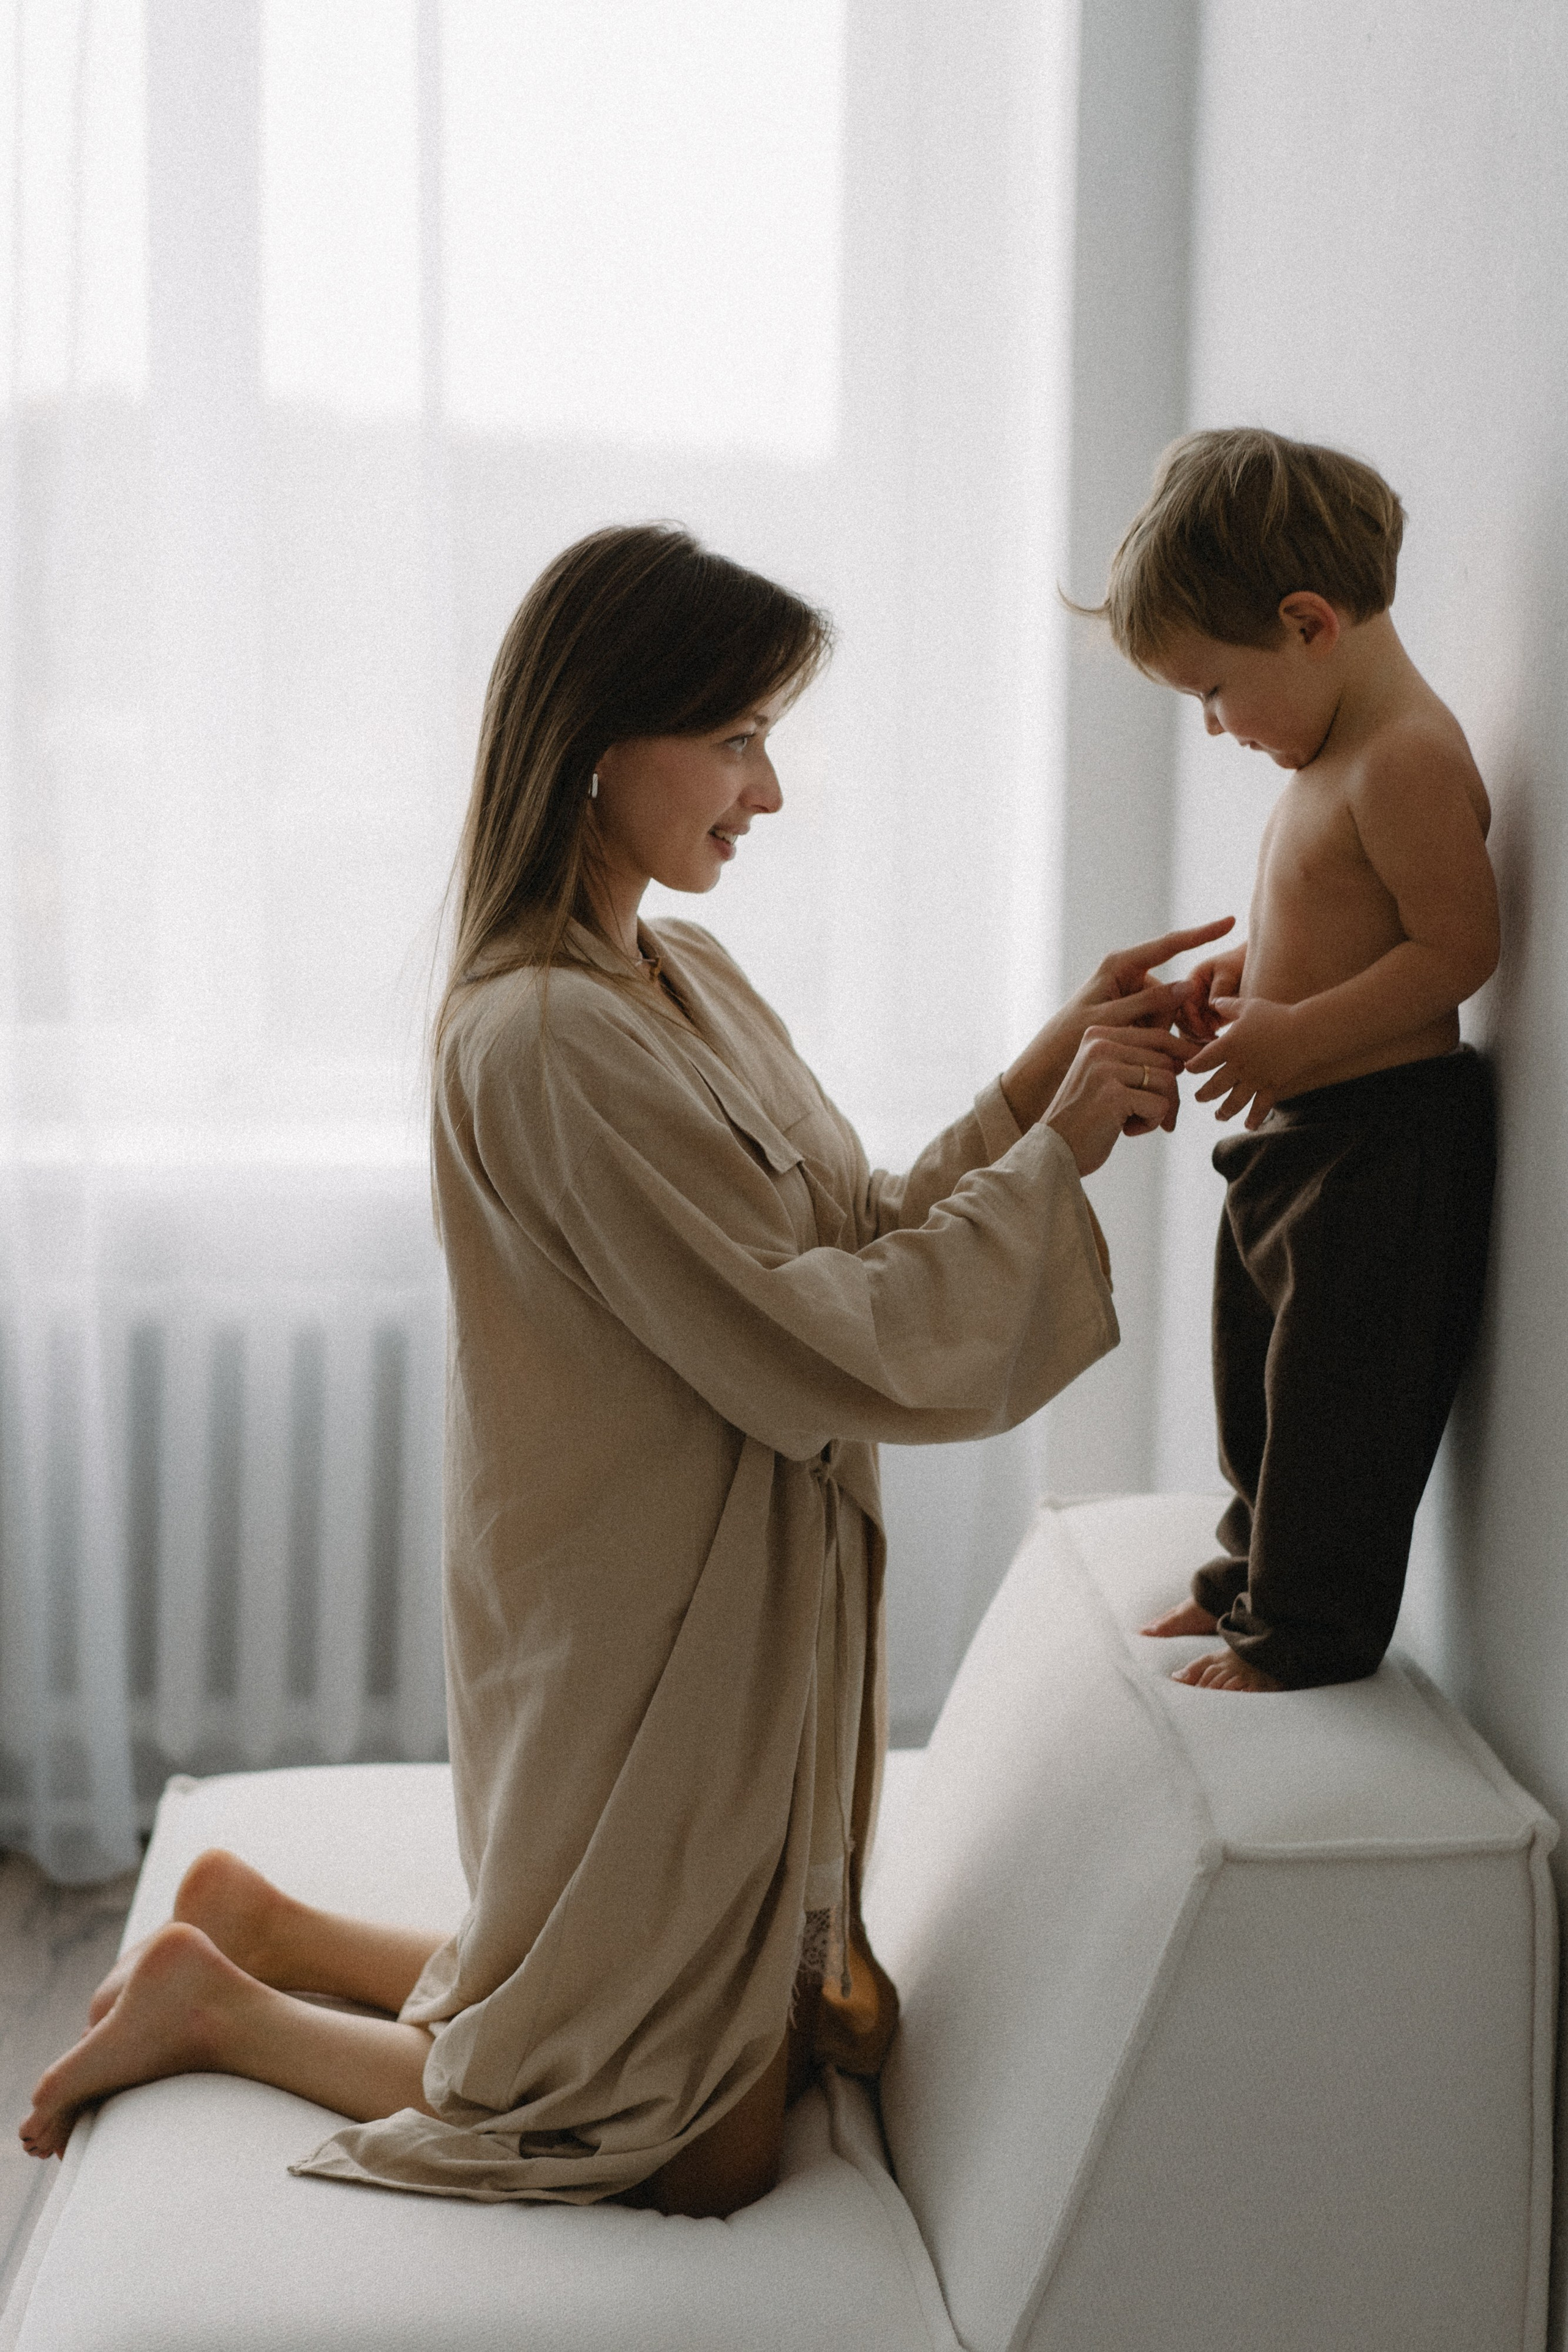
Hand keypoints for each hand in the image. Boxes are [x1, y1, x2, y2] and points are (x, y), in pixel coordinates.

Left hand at [1003, 916, 1234, 1129]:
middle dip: (1160, 1018)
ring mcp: (1133, 990)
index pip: (1169, 945)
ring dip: (1154, 1031)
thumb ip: (1146, 1003)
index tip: (1230, 921)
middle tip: (1133, 1038)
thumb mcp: (1109, 1019)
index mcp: (1120, 964)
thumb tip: (1186, 987)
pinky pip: (1158, 1021)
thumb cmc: (1071, 1035)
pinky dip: (1150, 1036)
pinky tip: (1130, 1044)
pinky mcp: (1135, 1008)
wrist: (1051, 1056)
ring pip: (1167, 1012)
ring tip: (1125, 1042)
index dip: (1201, 934)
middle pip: (1169, 993)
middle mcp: (1130, 972)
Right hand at [1044, 1021, 1190, 1175]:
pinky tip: (1125, 1131)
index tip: (1185, 1073)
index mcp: (1097, 1035)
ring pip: (1166, 1081)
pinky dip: (1150, 1124)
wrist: (1052, 1150)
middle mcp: (1100, 1045)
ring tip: (1133, 1122)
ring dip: (1160, 1109)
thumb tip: (1184, 1058)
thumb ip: (1135, 1061)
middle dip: (1168, 1093)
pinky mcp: (1114, 1095)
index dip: (1179, 1055)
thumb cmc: (1084, 1118)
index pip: (1157, 1036)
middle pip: (1165, 1060)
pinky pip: (1160, 1106)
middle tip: (1156, 1116)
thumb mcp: (1105, 1078)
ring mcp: (1105, 1068)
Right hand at [1176, 946, 1246, 1042]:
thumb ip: (1220, 987)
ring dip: (1198, 1040)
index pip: (1182, 1003)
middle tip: (1210, 1042)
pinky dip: (1206, 1042)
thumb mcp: (1230, 971)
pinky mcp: (1209, 1020)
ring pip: (1189, 1030)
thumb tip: (1211, 1005)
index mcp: (1192, 981)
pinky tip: (1218, 1046)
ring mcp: (1200, 1009)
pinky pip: (1202, 1034)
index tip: (1206, 1030)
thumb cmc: (1241, 964)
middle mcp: (1192, 997)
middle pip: (1181, 1020)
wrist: (1257, 969)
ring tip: (1215, 1047)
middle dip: (1192, 1033)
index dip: (1191, 1019)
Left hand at [1186, 996, 1307, 1127]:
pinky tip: (1248, 1125)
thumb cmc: (1276, 1015)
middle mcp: (1238, 1066)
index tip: (1189, 1069)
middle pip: (1214, 1085)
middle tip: (1198, 1098)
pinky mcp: (1272, 1086)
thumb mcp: (1248, 1006)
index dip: (1193, 1066)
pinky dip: (1254, 1118)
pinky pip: (1260, 1107)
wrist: (1305, 1031)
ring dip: (1224, 1111)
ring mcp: (1255, 1079)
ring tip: (1218, 1116)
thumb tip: (1213, 1000)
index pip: (1202, 1060)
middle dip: (1204, 1094)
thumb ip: (1228, 1005)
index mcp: (1229, 1045)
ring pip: (1234, 1101)